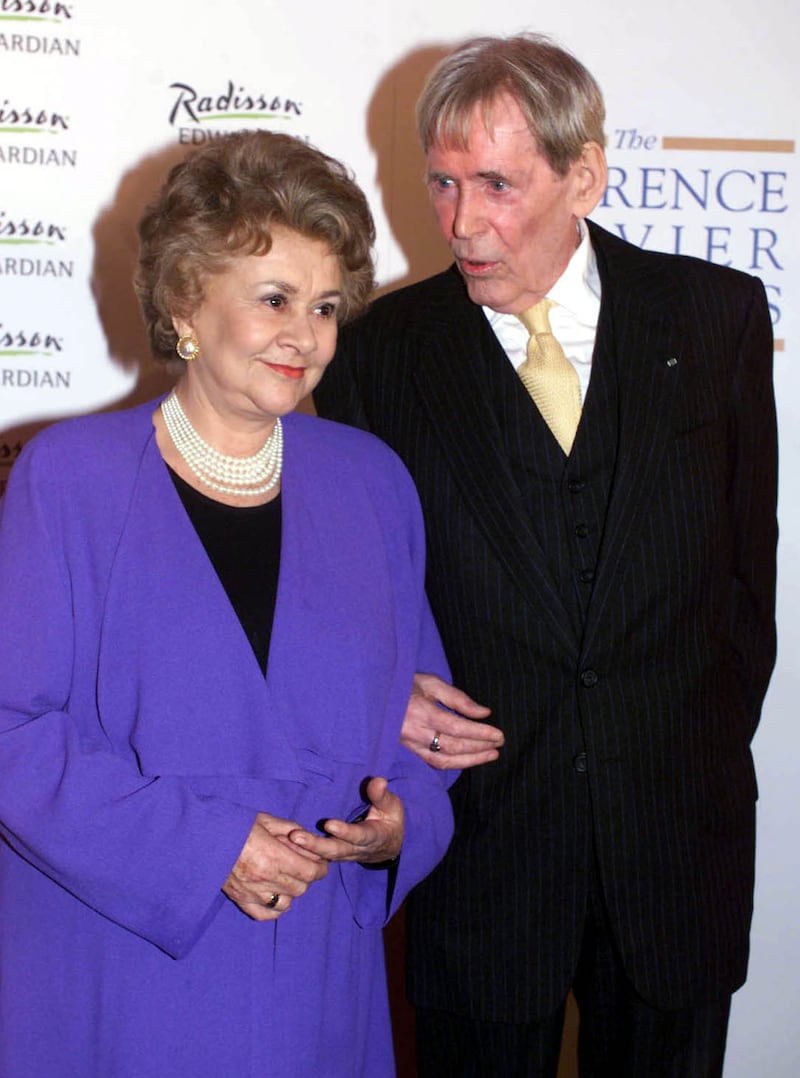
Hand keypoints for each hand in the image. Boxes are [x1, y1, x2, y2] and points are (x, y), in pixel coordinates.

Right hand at [223, 812, 328, 920]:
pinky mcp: (240, 900)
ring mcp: (251, 893)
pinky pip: (265, 915)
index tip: (320, 862)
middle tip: (303, 867)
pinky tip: (274, 894)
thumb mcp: (264, 819)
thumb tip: (306, 837)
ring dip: (291, 892)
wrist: (203, 837)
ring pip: (286, 903)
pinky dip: (274, 907)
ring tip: (286, 879)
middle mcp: (264, 878)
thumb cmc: (234, 824)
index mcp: (273, 856)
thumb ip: (288, 828)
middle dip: (307, 877)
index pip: (310, 872)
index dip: (320, 868)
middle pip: (301, 888)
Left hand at [289, 777, 403, 863]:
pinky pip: (319, 857)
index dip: (344, 832)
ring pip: (325, 855)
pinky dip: (305, 853)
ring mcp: (344, 854)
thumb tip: (377, 781)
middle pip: (335, 850)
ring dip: (307, 849)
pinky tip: (288, 845)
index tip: (329, 824)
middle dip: (315, 845)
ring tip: (289, 838)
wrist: (389, 846)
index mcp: (373, 837)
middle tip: (296, 836)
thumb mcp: (392, 807)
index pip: (358, 836)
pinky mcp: (335, 854)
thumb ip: (382, 795)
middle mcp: (356, 849)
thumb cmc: (389, 820)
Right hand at [402, 673, 502, 769]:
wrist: (375, 695)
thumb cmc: (405, 685)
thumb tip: (483, 713)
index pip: (456, 727)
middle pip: (453, 746)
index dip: (479, 733)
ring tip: (491, 754)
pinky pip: (433, 762)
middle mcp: (415, 732)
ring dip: (470, 760)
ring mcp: (410, 744)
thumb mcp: (431, 682)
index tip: (498, 734)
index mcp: (421, 711)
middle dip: (479, 747)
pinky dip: (454, 763)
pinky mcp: (409, 750)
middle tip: (499, 743)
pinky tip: (470, 759)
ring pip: (444, 760)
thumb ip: (457, 698)